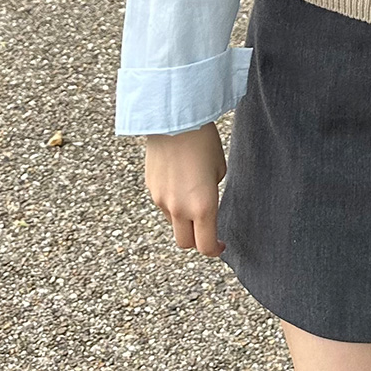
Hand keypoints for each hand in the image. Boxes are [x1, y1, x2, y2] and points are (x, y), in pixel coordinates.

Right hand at [145, 122, 227, 256]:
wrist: (174, 121)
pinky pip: (163, 205)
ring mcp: (161, 200)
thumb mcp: (219, 169)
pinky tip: (180, 182)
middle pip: (185, 243)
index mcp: (202, 206)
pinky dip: (172, 203)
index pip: (205, 246)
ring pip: (173, 223)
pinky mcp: (150, 188)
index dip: (214, 250)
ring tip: (193, 196)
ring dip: (184, 220)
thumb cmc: (204, 141)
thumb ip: (212, 192)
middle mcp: (179, 209)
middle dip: (197, 240)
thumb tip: (205, 201)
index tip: (220, 245)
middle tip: (207, 229)